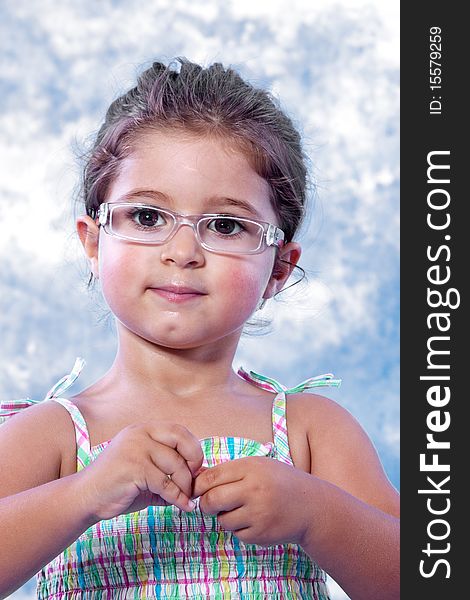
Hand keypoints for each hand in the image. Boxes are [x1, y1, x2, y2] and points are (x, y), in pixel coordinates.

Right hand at [77, 421, 203, 519]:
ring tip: (185, 498)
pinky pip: (165, 483)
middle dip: (194, 460)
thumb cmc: (119, 485)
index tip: (196, 468)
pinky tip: (182, 506)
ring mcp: (136, 449)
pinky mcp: (133, 468)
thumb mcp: (150, 473)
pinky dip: (177, 497)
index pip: (179, 430)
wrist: (86, 497)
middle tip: (194, 481)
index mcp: (144, 430)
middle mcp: (140, 433)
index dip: (193, 449)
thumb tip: (205, 475)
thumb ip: (173, 471)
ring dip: (185, 485)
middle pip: (181, 439)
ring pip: (175, 464)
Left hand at [193, 457, 315, 545]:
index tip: (196, 489)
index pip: (211, 477)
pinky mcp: (260, 534)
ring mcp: (258, 514)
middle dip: (205, 504)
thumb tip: (196, 479)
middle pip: (211, 500)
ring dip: (225, 517)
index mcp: (251, 468)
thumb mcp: (258, 466)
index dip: (198, 485)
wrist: (310, 506)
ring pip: (222, 520)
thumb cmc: (279, 482)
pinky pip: (236, 533)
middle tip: (211, 503)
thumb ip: (229, 471)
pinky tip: (255, 519)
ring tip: (242, 509)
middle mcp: (254, 490)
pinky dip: (239, 528)